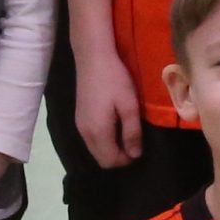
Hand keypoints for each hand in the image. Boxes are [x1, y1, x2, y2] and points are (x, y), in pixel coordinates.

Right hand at [74, 45, 145, 169]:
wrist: (93, 58)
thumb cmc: (115, 81)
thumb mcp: (130, 107)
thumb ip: (132, 133)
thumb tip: (135, 155)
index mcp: (98, 132)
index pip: (110, 161)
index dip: (126, 160)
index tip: (140, 148)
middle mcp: (85, 133)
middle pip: (101, 159)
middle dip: (118, 157)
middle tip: (135, 143)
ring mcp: (79, 125)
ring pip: (95, 149)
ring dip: (111, 149)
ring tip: (127, 134)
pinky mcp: (79, 117)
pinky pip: (91, 139)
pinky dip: (104, 140)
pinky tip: (115, 126)